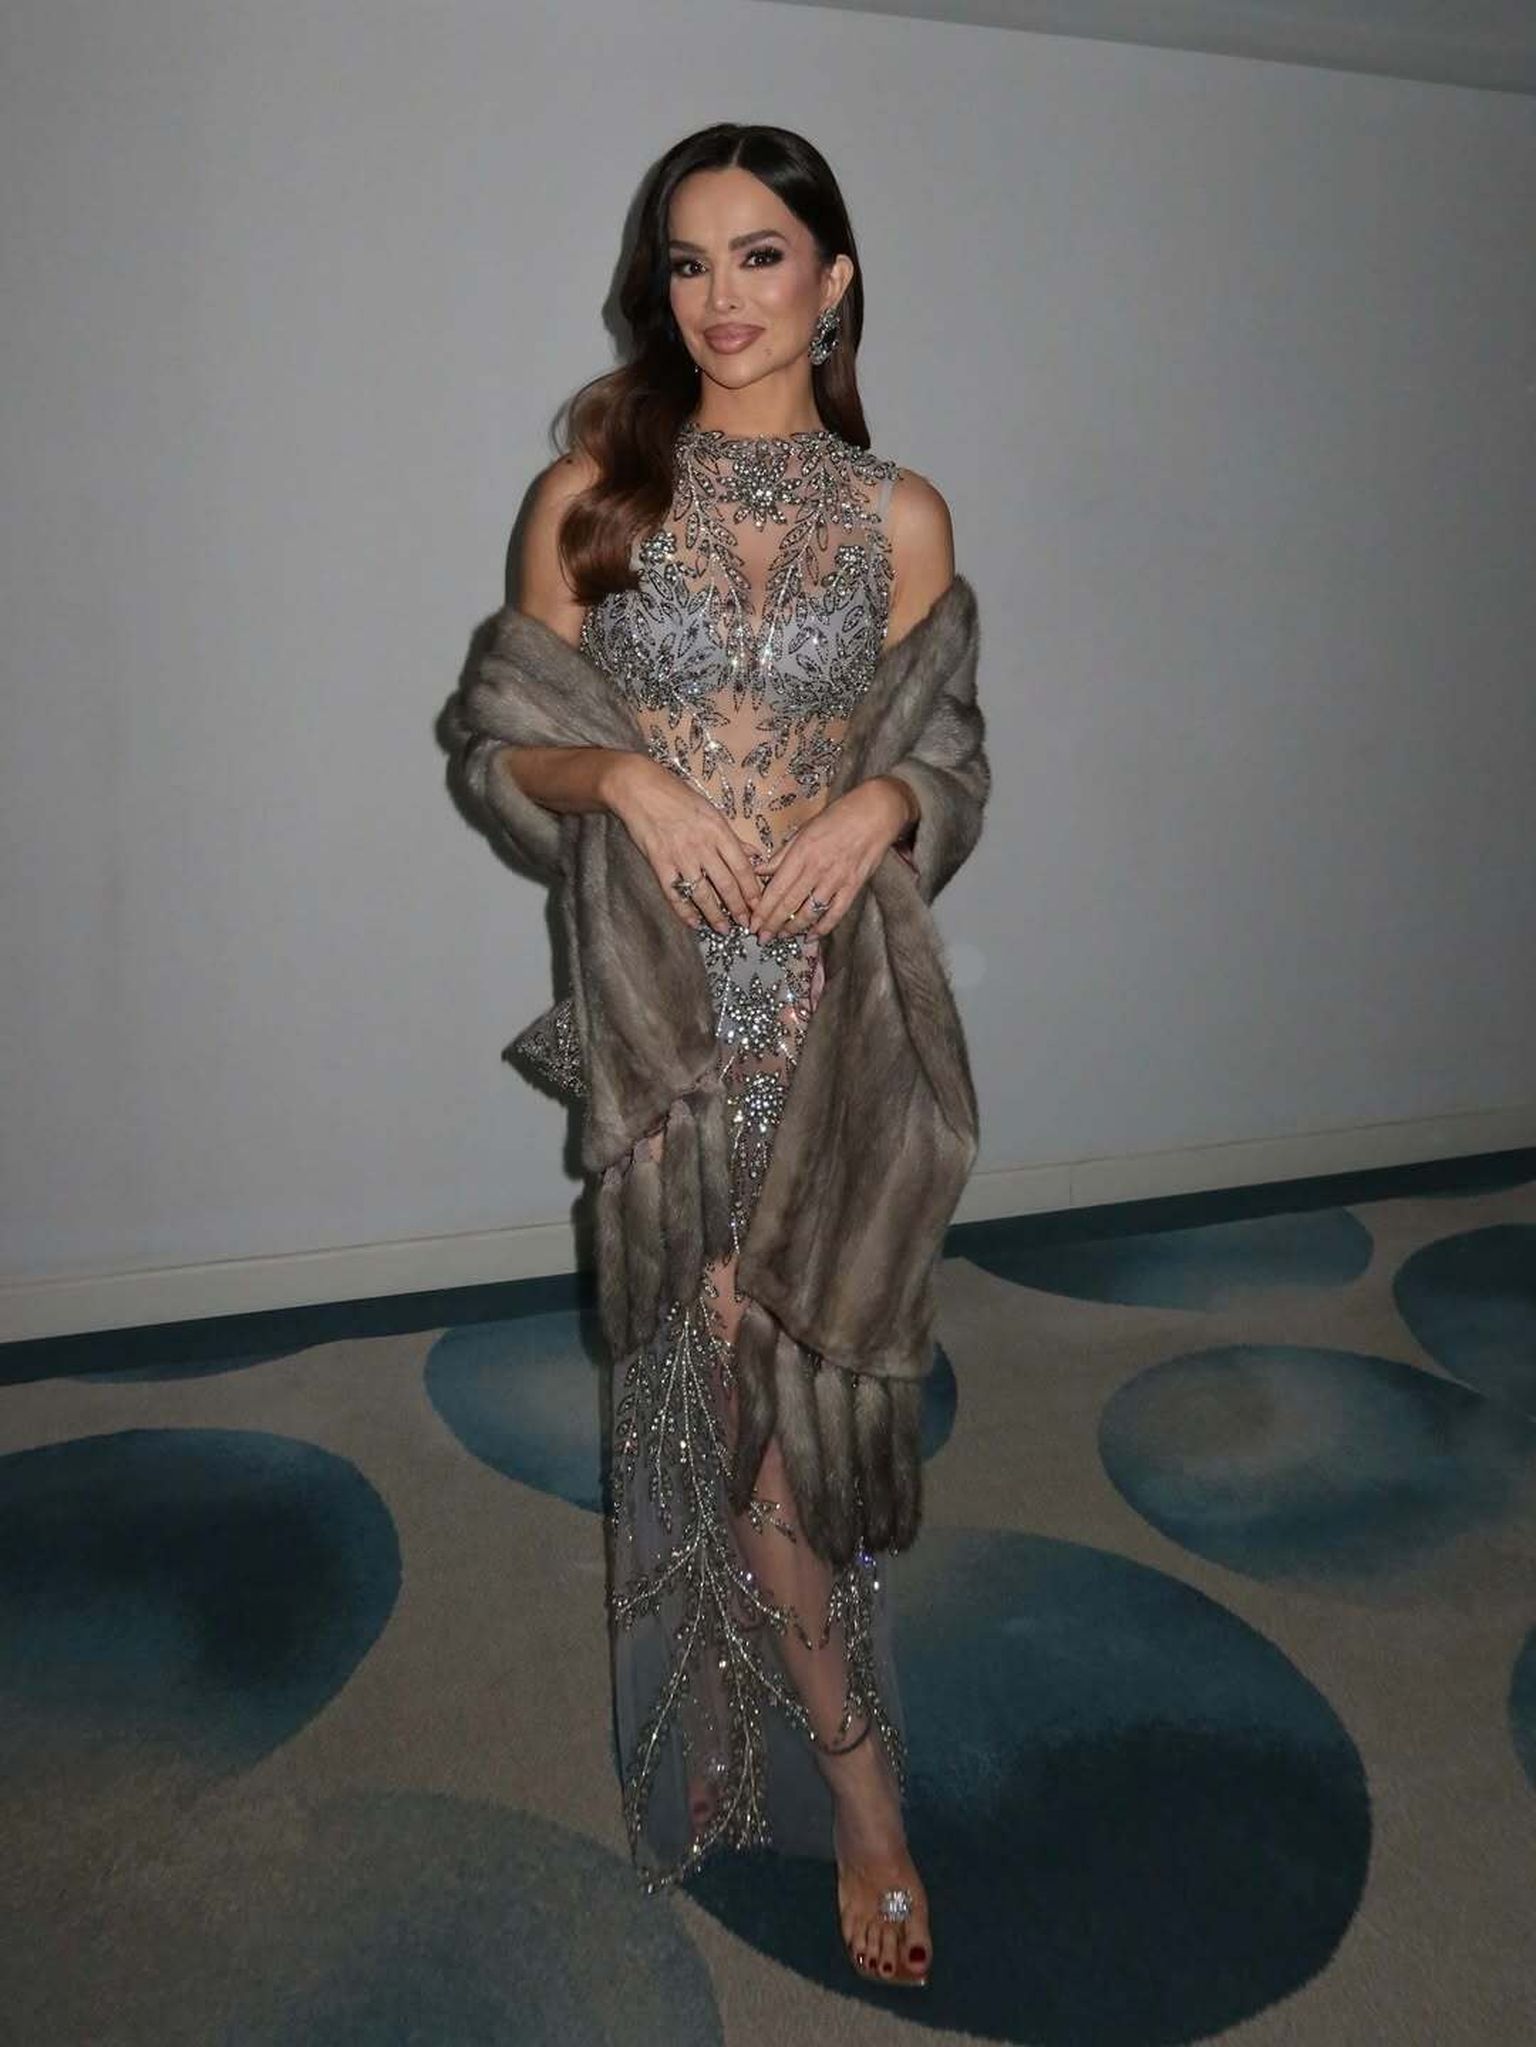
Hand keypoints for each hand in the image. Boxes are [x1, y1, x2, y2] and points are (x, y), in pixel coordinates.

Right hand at [602, 756, 761, 933]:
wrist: (639, 788)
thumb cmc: (676, 796)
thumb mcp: (711, 811)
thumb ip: (732, 837)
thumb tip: (756, 856)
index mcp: (719, 830)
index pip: (742, 867)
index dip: (753, 890)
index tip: (760, 906)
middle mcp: (702, 845)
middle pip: (727, 884)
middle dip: (738, 908)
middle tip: (746, 923)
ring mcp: (680, 856)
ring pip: (703, 893)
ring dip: (715, 915)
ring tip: (723, 929)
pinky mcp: (659, 864)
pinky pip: (675, 894)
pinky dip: (684, 911)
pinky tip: (693, 923)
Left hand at [748, 779, 915, 940]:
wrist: (876, 812)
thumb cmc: (838, 816)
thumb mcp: (804, 830)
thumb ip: (782, 854)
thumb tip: (759, 870)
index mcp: (801, 852)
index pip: (776, 888)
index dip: (763, 910)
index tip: (752, 923)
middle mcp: (817, 868)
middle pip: (789, 904)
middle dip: (773, 924)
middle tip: (762, 938)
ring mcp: (837, 879)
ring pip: (810, 912)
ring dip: (794, 928)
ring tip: (782, 937)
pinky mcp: (854, 886)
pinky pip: (835, 913)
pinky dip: (823, 928)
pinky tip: (811, 937)